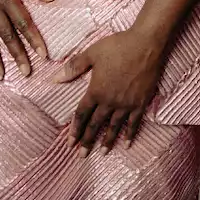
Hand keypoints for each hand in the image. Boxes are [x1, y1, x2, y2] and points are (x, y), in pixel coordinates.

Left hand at [53, 29, 163, 155]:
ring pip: (114, 127)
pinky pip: (134, 122)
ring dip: (107, 141)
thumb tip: (53, 79)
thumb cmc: (118, 46)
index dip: (75, 129)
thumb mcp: (92, 53)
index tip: (69, 143)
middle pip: (96, 124)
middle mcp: (109, 101)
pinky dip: (130, 134)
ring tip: (102, 153)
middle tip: (81, 156)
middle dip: (87, 141)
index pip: (82, 114)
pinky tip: (126, 144)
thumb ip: (73, 67)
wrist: (146, 44)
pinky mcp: (140, 102)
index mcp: (96, 90)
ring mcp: (126, 104)